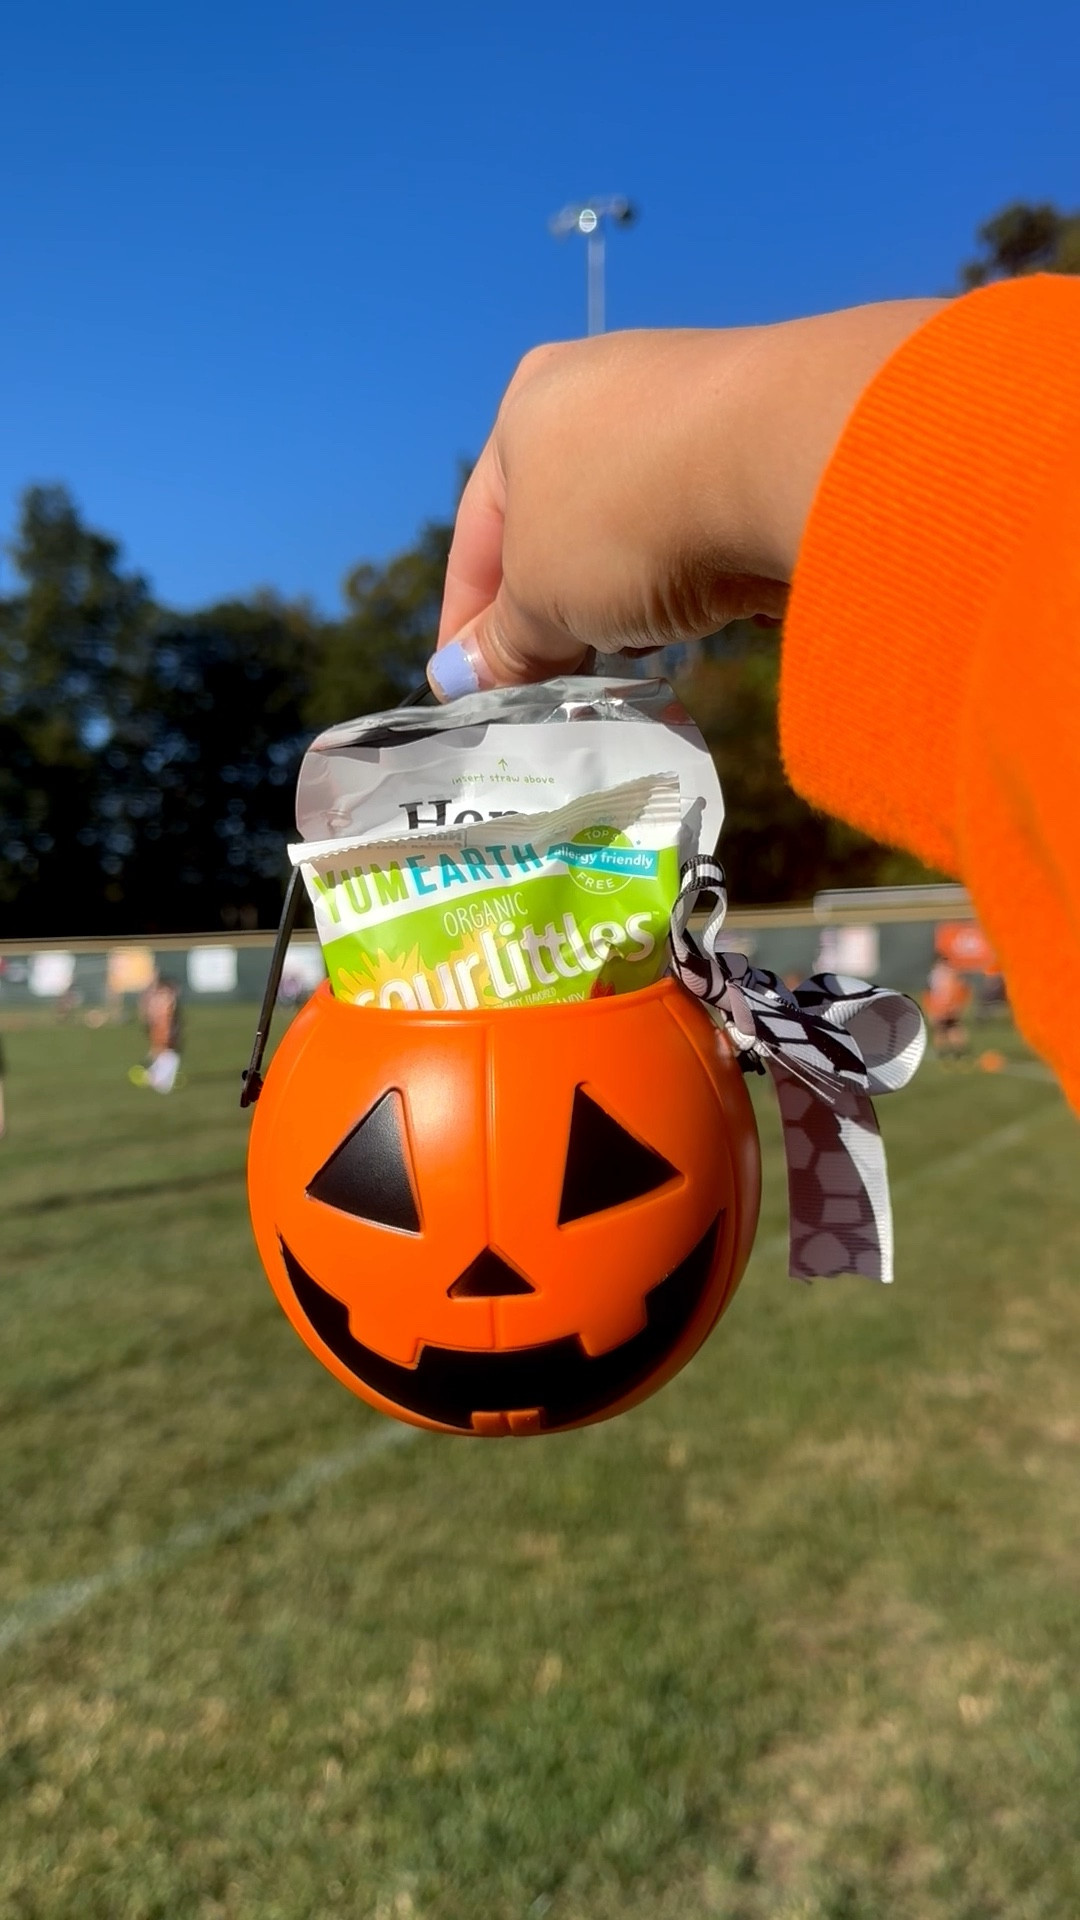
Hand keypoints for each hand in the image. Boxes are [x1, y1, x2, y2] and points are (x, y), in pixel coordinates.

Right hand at [428, 301, 944, 698]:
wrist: (789, 452)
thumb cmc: (626, 517)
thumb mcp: (542, 598)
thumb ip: (504, 642)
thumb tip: (462, 678)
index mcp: (527, 405)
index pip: (479, 535)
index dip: (468, 625)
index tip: (469, 695)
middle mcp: (604, 386)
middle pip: (561, 528)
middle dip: (558, 611)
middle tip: (556, 686)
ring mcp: (692, 405)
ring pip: (638, 528)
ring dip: (633, 597)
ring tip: (641, 657)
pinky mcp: (766, 438)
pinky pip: (711, 525)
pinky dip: (703, 576)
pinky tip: (715, 617)